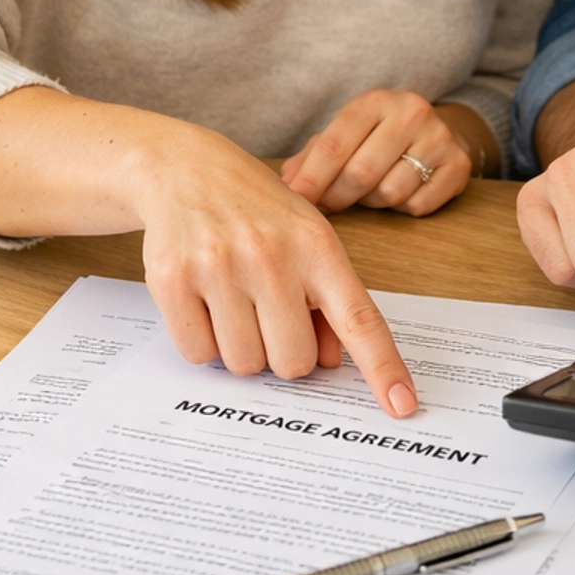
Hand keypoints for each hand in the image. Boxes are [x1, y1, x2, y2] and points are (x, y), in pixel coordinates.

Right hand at [136, 124, 417, 411]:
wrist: (187, 168)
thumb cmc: (258, 212)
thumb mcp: (306, 239)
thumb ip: (326, 300)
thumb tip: (332, 362)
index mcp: (317, 247)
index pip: (359, 319)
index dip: (382, 367)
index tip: (402, 405)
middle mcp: (271, 256)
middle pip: (294, 362)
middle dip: (284, 351)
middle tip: (270, 315)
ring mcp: (219, 267)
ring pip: (245, 364)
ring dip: (242, 348)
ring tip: (235, 302)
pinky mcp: (172, 280)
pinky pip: (198, 353)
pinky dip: (203, 341)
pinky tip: (204, 301)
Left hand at [281, 90, 473, 215]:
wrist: (436, 132)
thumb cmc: (379, 138)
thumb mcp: (346, 135)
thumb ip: (313, 156)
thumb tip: (288, 183)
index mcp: (376, 101)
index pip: (335, 143)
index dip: (312, 177)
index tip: (297, 199)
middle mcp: (411, 112)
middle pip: (361, 173)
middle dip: (338, 197)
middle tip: (329, 205)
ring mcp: (440, 138)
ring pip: (391, 193)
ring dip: (374, 202)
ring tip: (373, 190)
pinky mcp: (458, 166)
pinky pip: (418, 205)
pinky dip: (403, 208)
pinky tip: (402, 192)